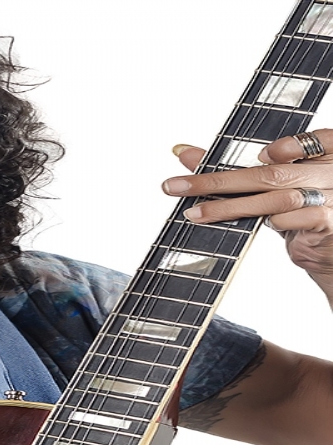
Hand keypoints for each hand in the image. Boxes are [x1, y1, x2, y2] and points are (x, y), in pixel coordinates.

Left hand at [162, 130, 332, 302]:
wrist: (328, 250)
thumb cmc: (297, 211)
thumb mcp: (272, 186)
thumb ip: (232, 166)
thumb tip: (184, 152)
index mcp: (324, 154)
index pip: (313, 139)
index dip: (289, 145)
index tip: (261, 155)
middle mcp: (330, 172)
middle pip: (273, 173)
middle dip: (221, 180)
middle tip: (180, 186)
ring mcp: (332, 198)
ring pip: (277, 198)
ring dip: (231, 207)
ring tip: (196, 213)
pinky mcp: (328, 223)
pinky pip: (292, 220)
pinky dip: (271, 222)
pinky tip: (263, 225)